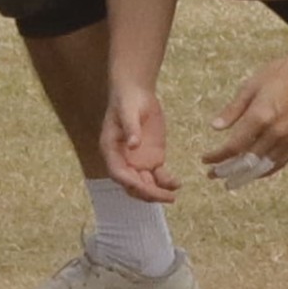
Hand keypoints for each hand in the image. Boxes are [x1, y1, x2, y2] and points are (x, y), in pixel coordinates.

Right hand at [99, 84, 179, 204]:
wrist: (137, 92)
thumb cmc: (128, 99)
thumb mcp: (128, 110)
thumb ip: (131, 128)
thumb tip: (133, 145)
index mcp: (111, 149)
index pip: (118, 173)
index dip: (130, 182)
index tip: (145, 187)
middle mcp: (123, 160)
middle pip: (132, 185)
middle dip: (147, 193)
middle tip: (164, 196)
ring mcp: (138, 162)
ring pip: (145, 185)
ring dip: (157, 193)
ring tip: (172, 194)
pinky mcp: (152, 159)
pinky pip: (158, 176)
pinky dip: (166, 183)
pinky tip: (177, 184)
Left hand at [208, 51, 287, 177]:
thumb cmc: (277, 74)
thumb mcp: (250, 87)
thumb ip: (232, 110)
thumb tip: (215, 127)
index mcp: (261, 115)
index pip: (234, 146)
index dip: (218, 156)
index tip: (205, 159)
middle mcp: (276, 131)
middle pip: (247, 161)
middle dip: (228, 170)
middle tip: (212, 175)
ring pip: (263, 166)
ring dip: (245, 176)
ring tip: (230, 181)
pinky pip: (279, 163)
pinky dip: (265, 171)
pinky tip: (253, 174)